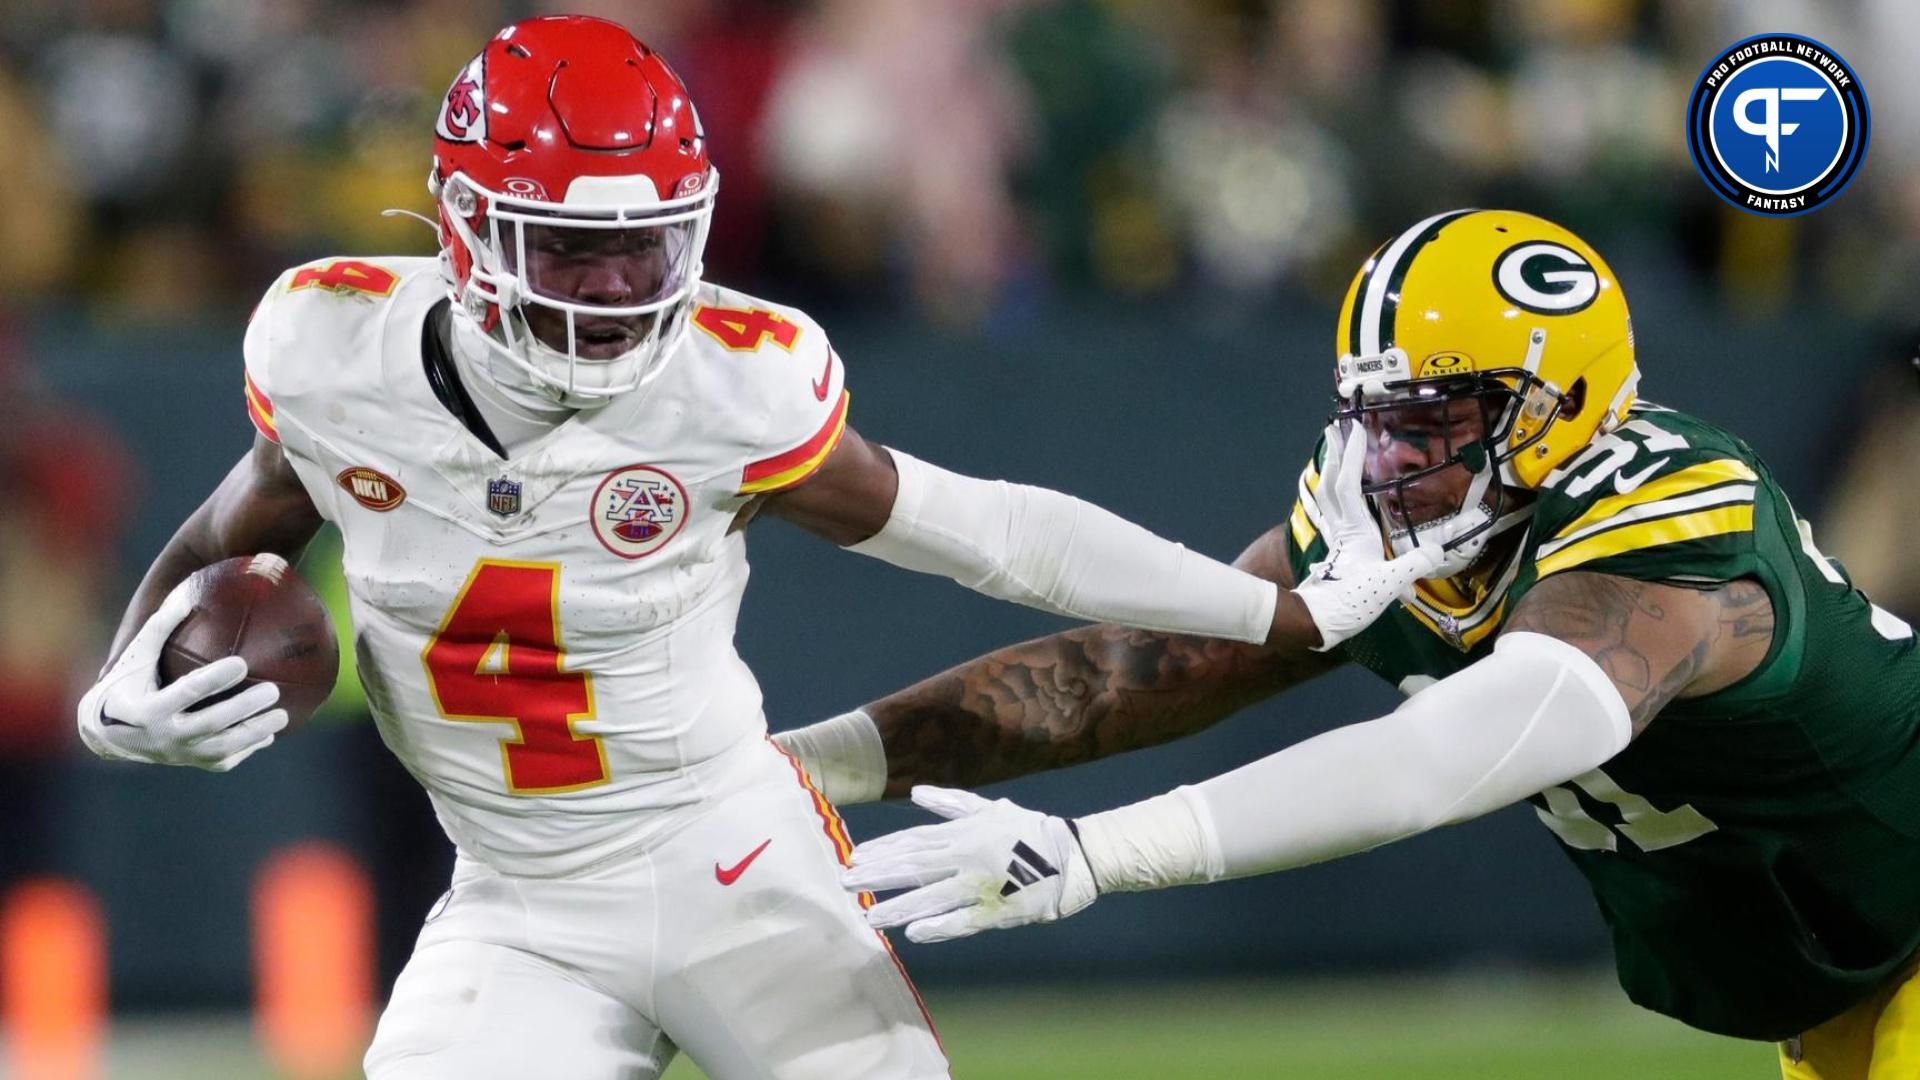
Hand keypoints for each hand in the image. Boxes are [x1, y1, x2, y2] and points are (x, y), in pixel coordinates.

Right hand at [77, 579, 287, 770]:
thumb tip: (187, 594)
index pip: (185, 693)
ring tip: (283, 715)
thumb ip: (159, 627)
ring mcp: (180, 755)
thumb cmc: (127, 685)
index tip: (241, 663)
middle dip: (243, 709)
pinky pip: (226, 758)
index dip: (213, 680)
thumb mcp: (136, 657)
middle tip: (272, 690)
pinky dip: (249, 747)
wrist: (108, 735)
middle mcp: (164, 736)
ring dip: (255, 733)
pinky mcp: (194, 764)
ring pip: (223, 748)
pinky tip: (270, 733)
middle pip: (210, 724)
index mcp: (148, 709)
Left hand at [844, 786, 1096, 942]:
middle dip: (878, 875)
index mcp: (965, 832)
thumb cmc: (1031, 831)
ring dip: (899, 906)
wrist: (1076, 855)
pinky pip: (964, 921)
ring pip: (933, 895)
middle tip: (845, 882)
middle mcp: (968, 856)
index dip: (883, 850)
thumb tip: (917, 792)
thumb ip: (951, 803)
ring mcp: (983, 883)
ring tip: (868, 916)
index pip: (915, 841)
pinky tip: (914, 934)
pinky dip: (940, 926)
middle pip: (915, 866)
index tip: (854, 856)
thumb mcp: (991, 808)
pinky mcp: (1000, 910)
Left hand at [1291, 422, 1445, 650]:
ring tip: (1333, 449)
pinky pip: (1332, 512)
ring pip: (1327, 495)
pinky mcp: (1334, 550)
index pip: (1349, 484)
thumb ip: (1413, 565)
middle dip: (1334, 453)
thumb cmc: (1350, 603)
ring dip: (1330, 470)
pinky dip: (1332, 494)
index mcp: (1353, 530)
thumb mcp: (1388, 585)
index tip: (1355, 428)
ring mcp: (1335, 539)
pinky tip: (1336, 494)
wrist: (1317, 624)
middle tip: (1336, 426)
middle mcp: (1340, 528)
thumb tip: (1439, 551)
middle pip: (1331, 482)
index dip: (1351, 456)